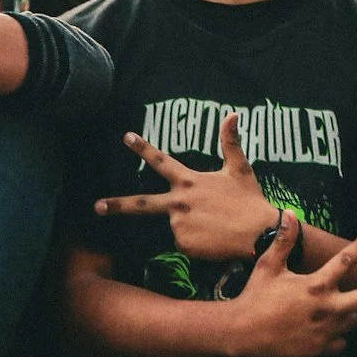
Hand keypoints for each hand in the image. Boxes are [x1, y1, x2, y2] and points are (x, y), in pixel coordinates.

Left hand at [95, 112, 283, 263]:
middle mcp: (179, 201)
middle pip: (142, 204)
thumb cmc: (250, 200)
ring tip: (215, 226)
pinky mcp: (183, 244)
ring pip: (175, 225)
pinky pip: (184, 244)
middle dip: (117, 205)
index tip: (127, 137)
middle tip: (97, 207)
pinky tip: (213, 240)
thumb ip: (230, 142)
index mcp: (189, 181)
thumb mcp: (240, 169)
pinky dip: (196, 243)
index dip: (144, 148)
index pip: (162, 161)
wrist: (259, 234)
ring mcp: (179, 223)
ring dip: (191, 226)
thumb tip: (232, 113)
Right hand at [227, 224, 356, 356]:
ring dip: (349, 313)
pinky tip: (320, 330)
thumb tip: (289, 213)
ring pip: (354, 320)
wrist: (243, 334)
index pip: (347, 259)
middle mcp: (328, 308)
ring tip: (330, 309)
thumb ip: (283, 241)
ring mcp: (327, 331)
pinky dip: (336, 335)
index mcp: (317, 285)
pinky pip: (341, 341)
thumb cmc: (255, 296)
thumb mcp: (268, 266)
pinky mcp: (322, 349)